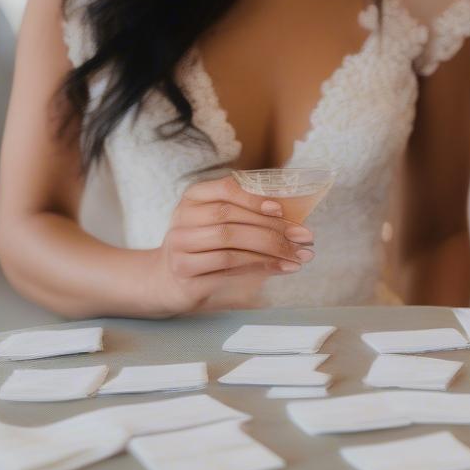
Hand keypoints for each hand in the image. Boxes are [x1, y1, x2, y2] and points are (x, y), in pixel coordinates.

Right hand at [146, 176, 313, 315]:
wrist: (165, 279)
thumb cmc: (203, 244)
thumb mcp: (217, 220)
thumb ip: (246, 212)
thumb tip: (294, 217)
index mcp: (194, 197)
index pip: (227, 189)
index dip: (256, 198)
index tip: (282, 209)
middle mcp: (183, 219)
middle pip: (231, 219)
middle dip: (273, 228)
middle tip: (304, 237)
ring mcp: (181, 248)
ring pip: (231, 246)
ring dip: (271, 250)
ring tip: (299, 256)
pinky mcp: (186, 274)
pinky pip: (228, 269)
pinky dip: (260, 267)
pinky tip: (281, 268)